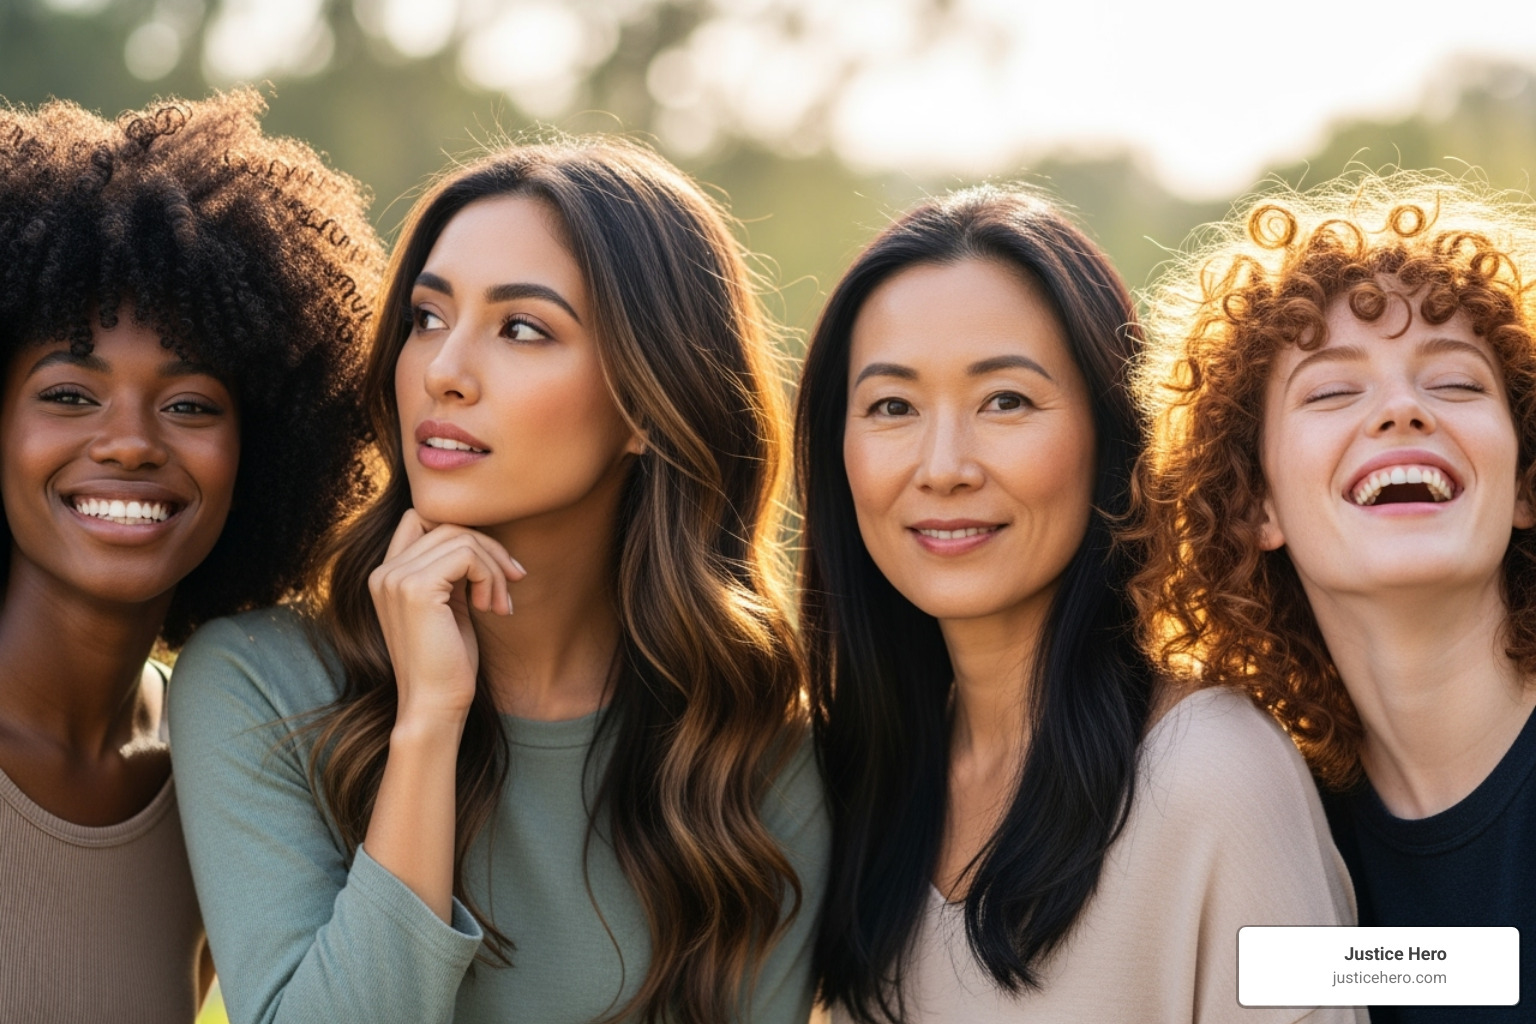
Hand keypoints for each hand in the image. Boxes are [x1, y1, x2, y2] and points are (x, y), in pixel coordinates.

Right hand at [368, 508, 525, 727]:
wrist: (434, 705)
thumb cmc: (447, 663)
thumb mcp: (450, 606)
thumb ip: (452, 571)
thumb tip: (483, 540)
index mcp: (387, 575)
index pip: (422, 518)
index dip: (464, 534)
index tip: (494, 567)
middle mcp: (384, 572)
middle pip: (449, 525)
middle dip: (489, 550)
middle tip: (513, 582)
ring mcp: (396, 578)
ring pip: (462, 538)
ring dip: (494, 568)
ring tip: (500, 605)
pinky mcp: (416, 588)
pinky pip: (467, 555)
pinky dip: (490, 577)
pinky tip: (490, 608)